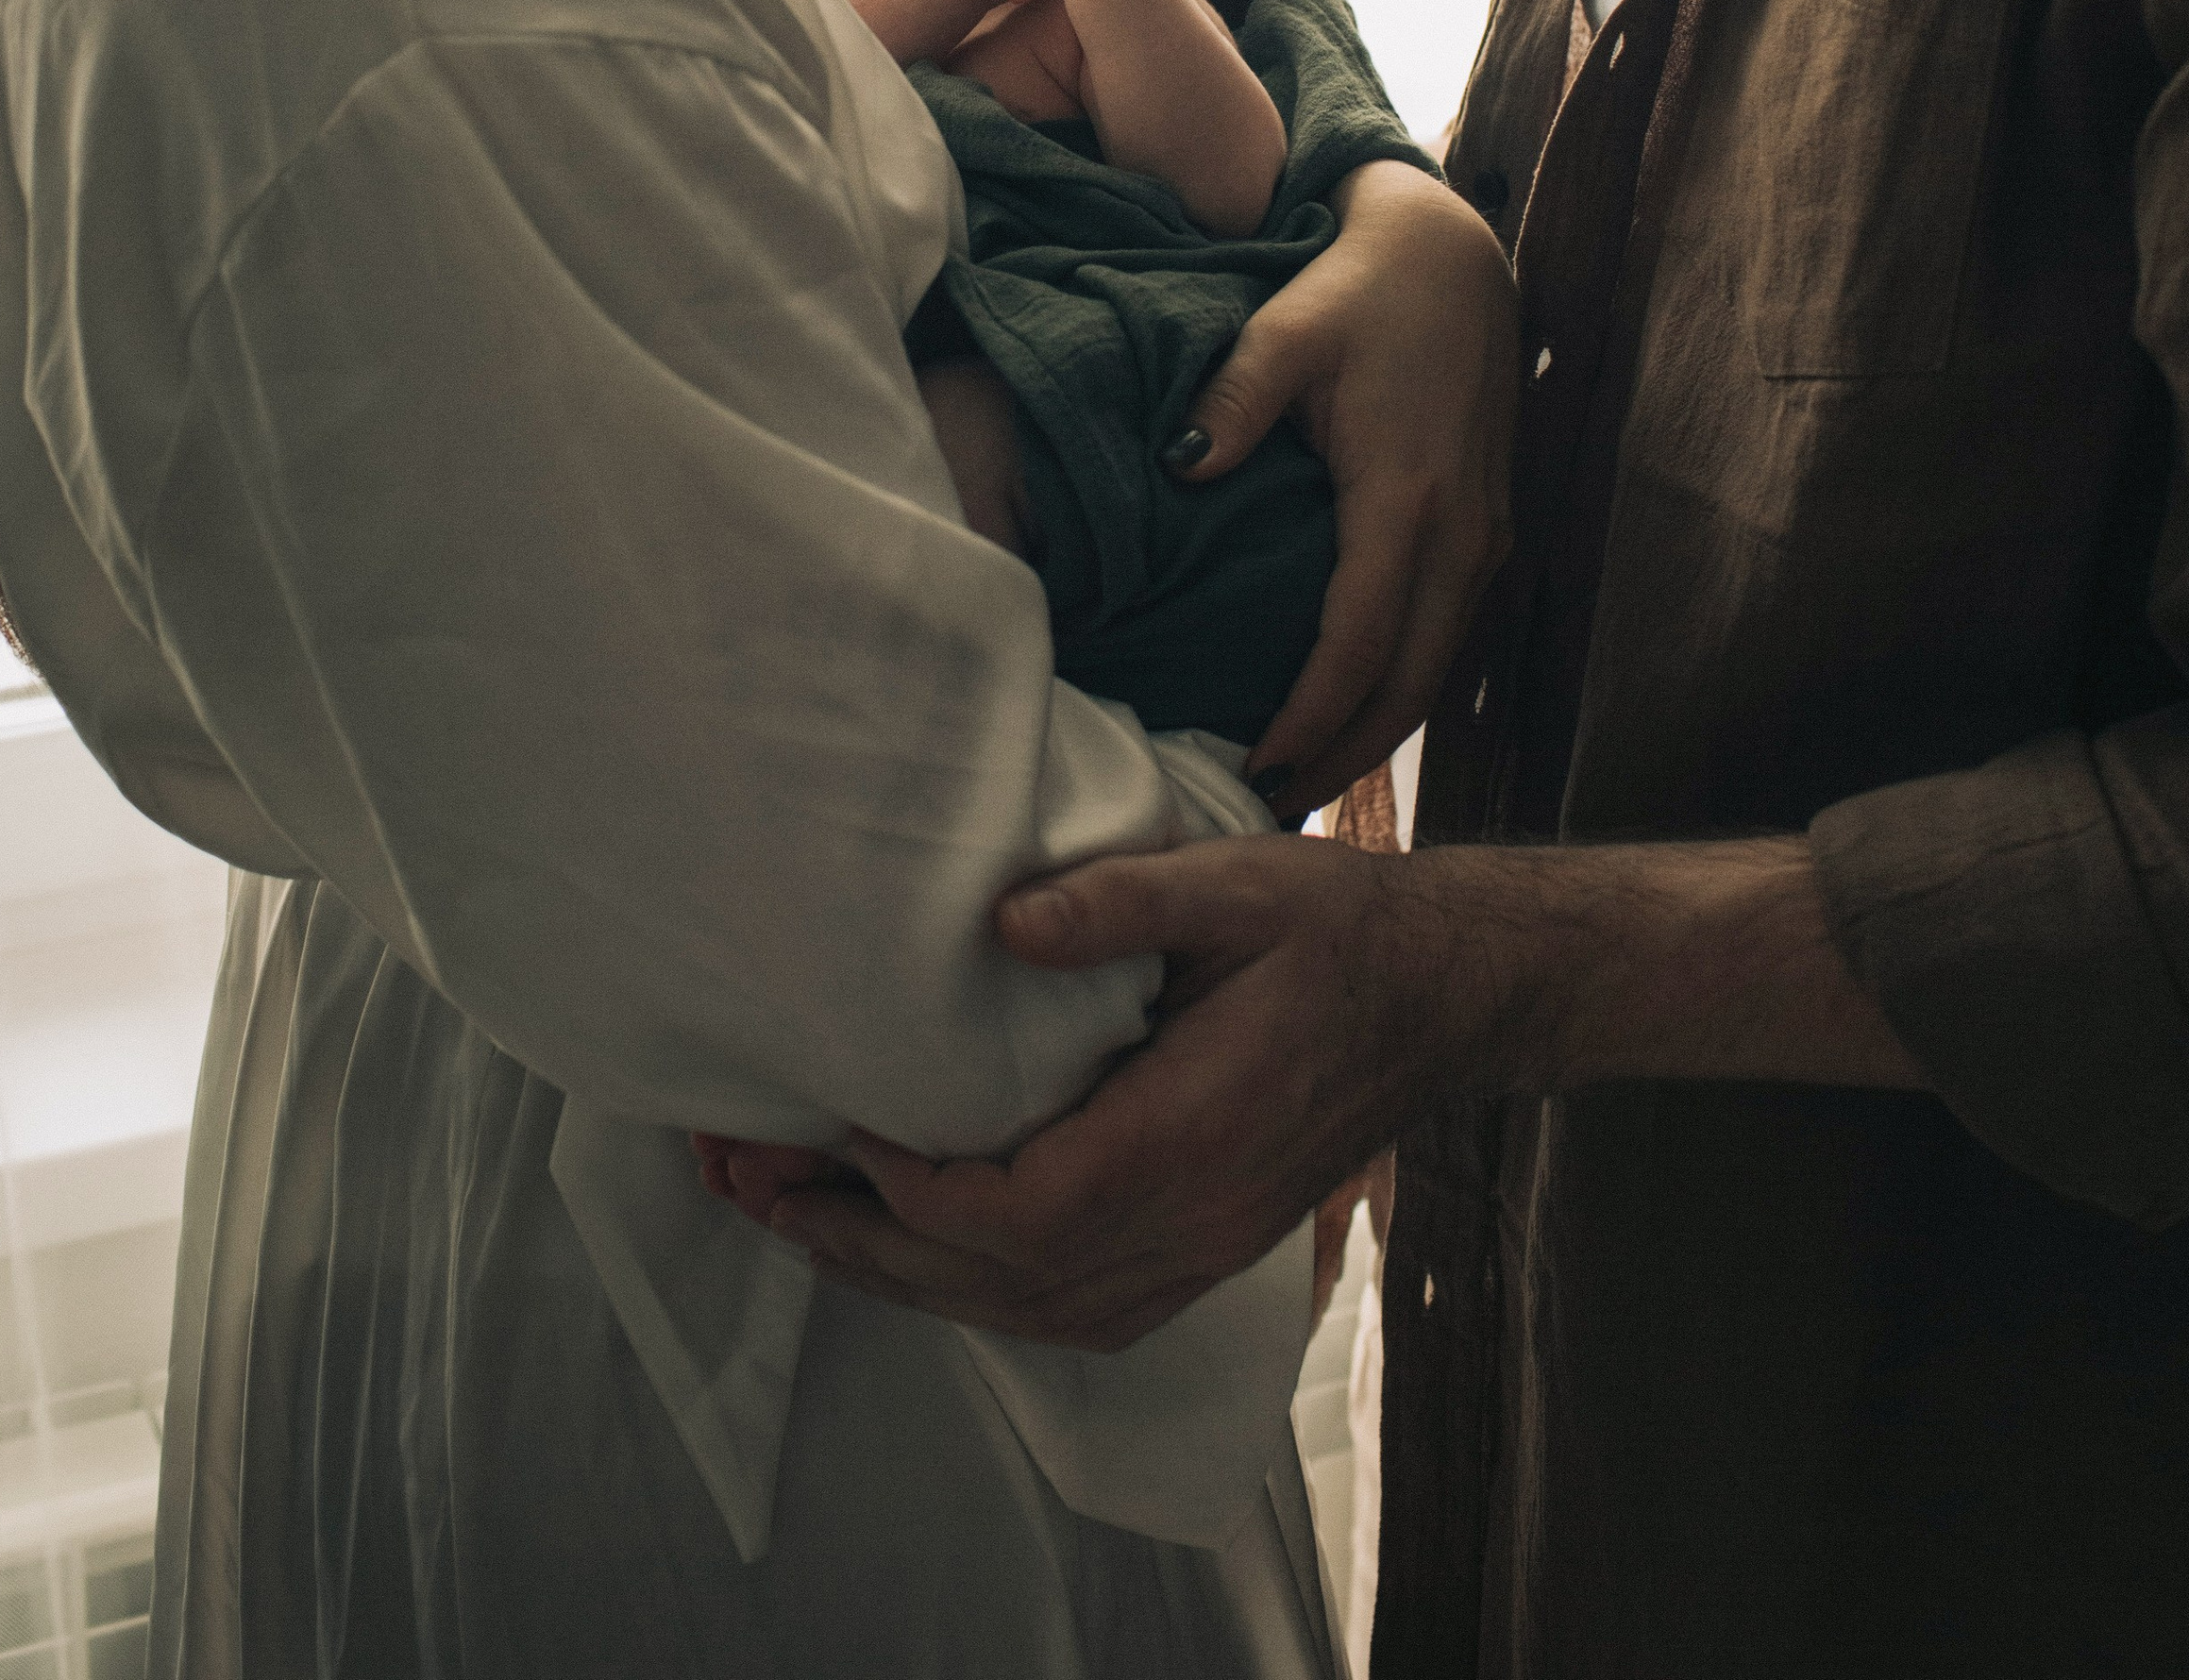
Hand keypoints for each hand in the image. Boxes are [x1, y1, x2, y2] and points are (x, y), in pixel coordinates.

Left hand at [757, 832, 1917, 1345]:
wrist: (1450, 994)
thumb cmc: (1344, 927)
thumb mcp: (1241, 879)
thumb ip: (1123, 900)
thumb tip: (999, 916)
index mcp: (1189, 1140)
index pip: (1014, 1207)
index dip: (901, 1183)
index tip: (817, 1120)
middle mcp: (1185, 1226)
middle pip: (990, 1281)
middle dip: (852, 1239)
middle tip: (738, 1178)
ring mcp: (1193, 1253)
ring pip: (1015, 1309)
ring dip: (893, 1270)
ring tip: (786, 1210)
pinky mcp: (1195, 1251)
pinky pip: (1058, 1306)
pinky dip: (964, 1284)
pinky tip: (904, 1238)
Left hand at [1183, 161, 1517, 813]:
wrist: (1456, 257)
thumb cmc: (1362, 289)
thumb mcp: (1288, 329)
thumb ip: (1231, 401)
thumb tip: (1179, 467)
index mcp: (1408, 499)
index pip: (1359, 645)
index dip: (1310, 719)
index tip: (1254, 768)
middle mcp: (1463, 535)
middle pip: (1410, 684)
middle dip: (1347, 757)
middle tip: (1272, 808)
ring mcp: (1487, 539)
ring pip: (1437, 670)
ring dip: (1377, 730)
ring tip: (1305, 782)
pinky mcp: (1489, 532)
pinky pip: (1448, 635)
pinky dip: (1401, 684)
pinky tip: (1352, 710)